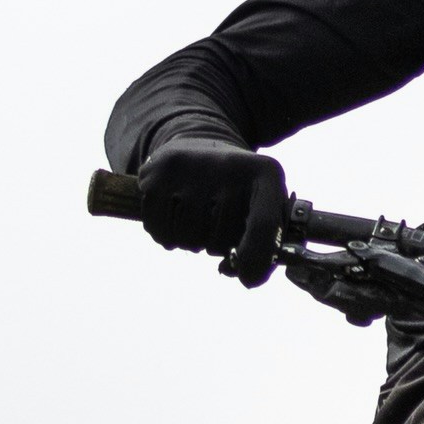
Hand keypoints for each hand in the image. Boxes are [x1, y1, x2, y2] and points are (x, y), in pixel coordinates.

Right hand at [136, 137, 289, 285]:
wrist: (199, 146)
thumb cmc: (239, 192)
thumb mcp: (264, 205)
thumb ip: (264, 245)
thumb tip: (242, 275)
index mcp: (266, 174)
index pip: (264, 226)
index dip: (256, 260)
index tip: (246, 278)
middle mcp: (229, 166)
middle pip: (221, 240)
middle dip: (219, 248)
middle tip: (217, 227)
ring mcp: (190, 168)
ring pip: (189, 239)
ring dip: (192, 244)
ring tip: (198, 221)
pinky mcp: (157, 173)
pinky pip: (159, 230)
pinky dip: (166, 237)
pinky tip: (174, 220)